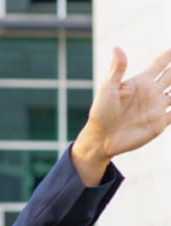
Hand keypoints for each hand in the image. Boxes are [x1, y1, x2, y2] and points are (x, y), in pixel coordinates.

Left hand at [72, 47, 170, 185]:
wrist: (101, 139)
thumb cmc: (100, 113)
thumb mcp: (107, 88)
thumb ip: (117, 68)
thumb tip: (116, 47)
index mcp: (140, 82)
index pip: (159, 64)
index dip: (168, 55)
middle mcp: (151, 93)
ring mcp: (156, 108)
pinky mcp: (159, 123)